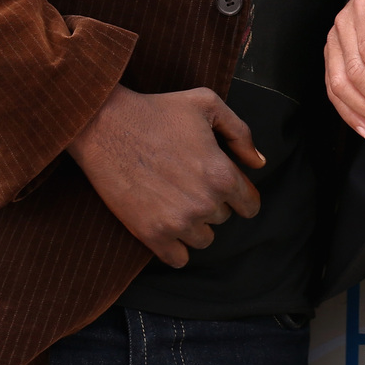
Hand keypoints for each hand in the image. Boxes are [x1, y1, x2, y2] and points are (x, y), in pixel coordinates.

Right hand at [66, 85, 262, 266]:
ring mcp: (177, 222)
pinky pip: (178, 259)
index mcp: (222, 174)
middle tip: (189, 182)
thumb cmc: (158, 111)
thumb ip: (240, 134)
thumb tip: (258, 162)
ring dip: (195, 225)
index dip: (241, 196)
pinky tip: (168, 225)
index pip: (250, 205)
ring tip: (176, 200)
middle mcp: (204, 203)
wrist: (106, 126)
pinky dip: (176, 247)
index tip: (227, 189)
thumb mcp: (208, 105)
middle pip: (223, 218)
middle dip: (212, 202)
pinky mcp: (151, 234)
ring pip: (203, 239)